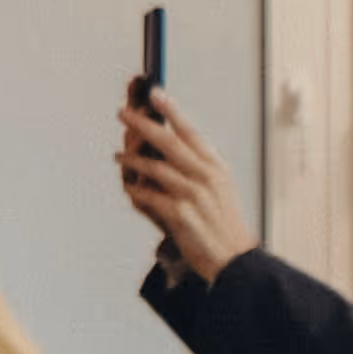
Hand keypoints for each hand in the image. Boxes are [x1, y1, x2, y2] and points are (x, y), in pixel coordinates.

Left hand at [113, 91, 254, 282]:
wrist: (234, 261)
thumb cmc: (222, 225)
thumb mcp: (217, 189)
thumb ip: (195, 167)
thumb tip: (162, 149)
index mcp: (216, 167)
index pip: (190, 132)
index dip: (171, 110)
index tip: (154, 92)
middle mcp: (206, 177)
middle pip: (168, 141)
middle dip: (142, 124)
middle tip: (123, 113)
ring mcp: (193, 195)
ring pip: (154, 167)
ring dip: (132, 160)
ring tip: (118, 156)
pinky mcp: (180, 215)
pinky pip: (149, 196)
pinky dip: (137, 191)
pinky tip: (130, 188)